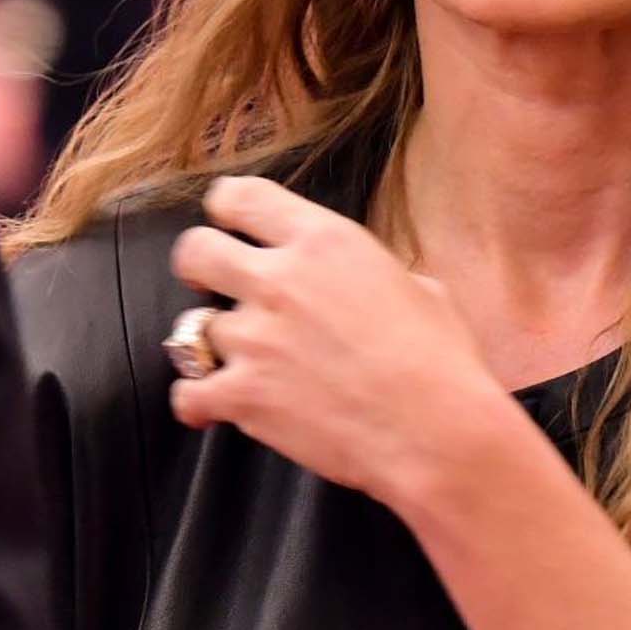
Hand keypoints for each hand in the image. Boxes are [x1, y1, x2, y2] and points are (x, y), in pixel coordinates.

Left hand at [166, 175, 521, 504]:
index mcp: (324, 242)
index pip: (240, 197)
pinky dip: (197, 405)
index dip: (225, 209)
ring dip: (215, 346)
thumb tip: (366, 284)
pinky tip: (213, 410)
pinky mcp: (242, 395)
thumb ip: (371, 274)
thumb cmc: (442, 363)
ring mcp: (255, 338)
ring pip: (193, 329)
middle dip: (198, 269)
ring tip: (243, 363)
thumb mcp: (420, 288)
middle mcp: (280, 281)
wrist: (437, 432)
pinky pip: (188, 395)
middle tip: (214, 287)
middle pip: (194, 251)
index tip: (228, 226)